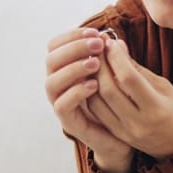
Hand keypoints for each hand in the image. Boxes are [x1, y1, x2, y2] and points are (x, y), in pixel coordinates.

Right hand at [44, 28, 133, 172]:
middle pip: (51, 60)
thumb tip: (113, 38)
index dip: (72, 36)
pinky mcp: (69, 122)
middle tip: (97, 45)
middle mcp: (60, 85)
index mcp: (66, 69)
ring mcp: (62, 104)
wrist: (122, 139)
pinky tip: (94, 85)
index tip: (95, 32)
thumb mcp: (117, 77)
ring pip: (52, 82)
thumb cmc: (119, 104)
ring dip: (73, 68)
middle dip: (74, 48)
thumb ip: (111, 60)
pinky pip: (62, 105)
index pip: (56, 46)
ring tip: (96, 63)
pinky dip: (76, 92)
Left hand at [85, 38, 172, 160]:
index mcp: (156, 109)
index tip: (111, 42)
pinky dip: (92, 94)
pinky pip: (97, 113)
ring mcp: (126, 132)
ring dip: (92, 79)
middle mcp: (138, 122)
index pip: (129, 78)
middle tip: (98, 48)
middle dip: (100, 65)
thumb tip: (119, 46)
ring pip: (97, 102)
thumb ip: (139, 69)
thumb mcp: (164, 87)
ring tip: (94, 62)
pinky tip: (94, 80)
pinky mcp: (118, 136)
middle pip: (109, 90)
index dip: (116, 57)